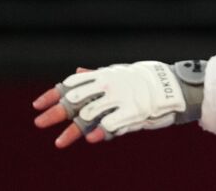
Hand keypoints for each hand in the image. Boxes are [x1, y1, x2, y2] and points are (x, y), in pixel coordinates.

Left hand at [32, 61, 203, 146]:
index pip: (72, 84)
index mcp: (106, 75)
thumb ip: (98, 76)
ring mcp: (121, 99)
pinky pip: (110, 124)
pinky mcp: (133, 112)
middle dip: (55, 112)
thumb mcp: (122, 74)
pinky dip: (98, 132)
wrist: (178, 87)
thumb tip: (77, 72)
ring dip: (72, 131)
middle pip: (75, 100)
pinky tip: (89, 139)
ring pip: (88, 115)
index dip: (53, 94)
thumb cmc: (148, 81)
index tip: (37, 104)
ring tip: (60, 142)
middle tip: (40, 123)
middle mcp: (110, 86)